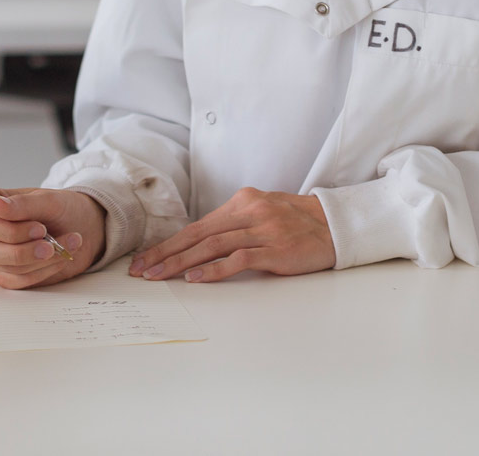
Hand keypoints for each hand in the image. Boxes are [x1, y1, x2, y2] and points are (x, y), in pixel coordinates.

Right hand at [0, 187, 104, 289]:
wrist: (81, 228)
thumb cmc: (61, 209)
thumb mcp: (48, 200)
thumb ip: (22, 203)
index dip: (8, 230)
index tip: (39, 228)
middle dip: (23, 250)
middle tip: (50, 243)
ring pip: (6, 266)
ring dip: (41, 259)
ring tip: (67, 244)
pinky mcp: (4, 275)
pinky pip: (18, 281)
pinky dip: (44, 270)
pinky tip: (59, 257)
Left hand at [131, 188, 333, 283]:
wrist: (336, 226)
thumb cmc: (298, 223)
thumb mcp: (263, 213)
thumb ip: (235, 223)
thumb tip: (201, 242)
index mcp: (243, 201)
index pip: (198, 225)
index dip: (169, 243)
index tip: (146, 258)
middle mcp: (249, 212)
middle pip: (198, 234)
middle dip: (166, 253)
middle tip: (141, 270)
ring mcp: (262, 230)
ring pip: (212, 246)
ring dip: (181, 262)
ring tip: (159, 276)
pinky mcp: (275, 249)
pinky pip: (238, 259)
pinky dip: (214, 269)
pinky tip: (195, 278)